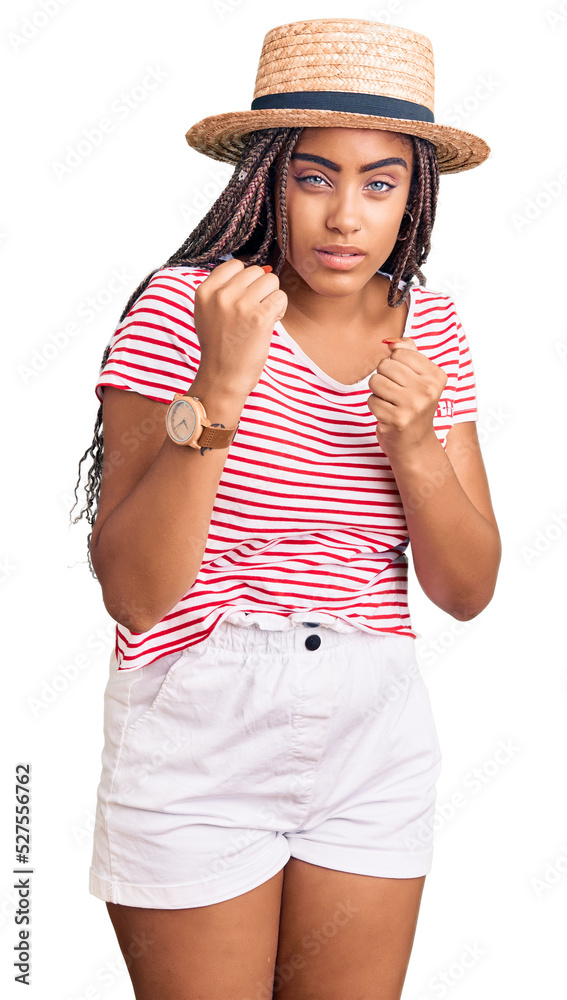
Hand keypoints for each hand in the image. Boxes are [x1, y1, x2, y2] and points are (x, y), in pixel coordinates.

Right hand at [193, 258, 287, 400]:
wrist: (222, 377)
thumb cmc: (220, 347)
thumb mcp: (208, 312)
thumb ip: (225, 289)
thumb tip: (264, 270)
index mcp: (204, 291)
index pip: (234, 265)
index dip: (245, 281)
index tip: (243, 299)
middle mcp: (221, 295)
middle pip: (255, 271)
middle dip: (260, 289)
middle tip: (254, 311)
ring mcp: (240, 305)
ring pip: (271, 280)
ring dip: (272, 297)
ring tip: (263, 316)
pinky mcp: (259, 317)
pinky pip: (280, 297)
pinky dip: (280, 309)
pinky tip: (271, 322)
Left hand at [367, 338, 447, 458]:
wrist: (415, 443)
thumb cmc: (413, 405)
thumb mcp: (419, 377)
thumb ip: (407, 352)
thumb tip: (389, 341)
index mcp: (436, 376)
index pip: (399, 353)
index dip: (395, 365)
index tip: (405, 381)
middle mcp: (428, 390)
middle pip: (385, 365)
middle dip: (384, 378)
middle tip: (395, 394)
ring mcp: (413, 405)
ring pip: (375, 381)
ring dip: (377, 393)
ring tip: (391, 403)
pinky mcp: (397, 419)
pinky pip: (371, 400)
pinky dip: (375, 407)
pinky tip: (388, 415)